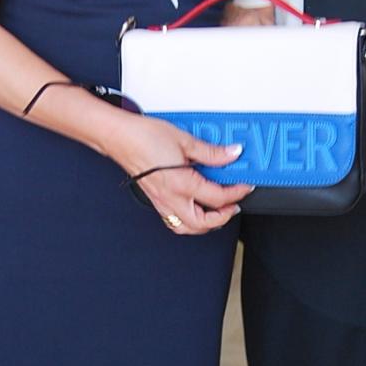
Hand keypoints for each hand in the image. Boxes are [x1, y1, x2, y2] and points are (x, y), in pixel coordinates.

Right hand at [113, 115, 252, 235]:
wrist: (119, 137)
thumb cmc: (144, 136)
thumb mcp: (185, 140)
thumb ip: (211, 152)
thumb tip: (232, 154)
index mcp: (181, 184)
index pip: (217, 198)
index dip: (237, 192)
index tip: (245, 185)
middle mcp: (171, 199)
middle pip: (203, 223)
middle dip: (223, 217)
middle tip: (234, 204)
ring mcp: (161, 203)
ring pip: (187, 228)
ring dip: (206, 224)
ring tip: (218, 211)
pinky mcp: (155, 201)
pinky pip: (175, 222)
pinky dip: (189, 222)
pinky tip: (195, 210)